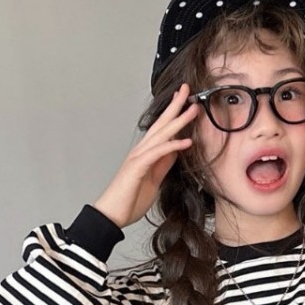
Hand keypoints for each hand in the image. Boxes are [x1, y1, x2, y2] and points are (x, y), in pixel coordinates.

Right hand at [92, 84, 199, 227]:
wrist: (112, 215)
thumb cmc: (129, 200)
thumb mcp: (154, 179)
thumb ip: (164, 164)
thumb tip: (176, 151)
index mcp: (146, 153)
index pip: (162, 129)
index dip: (174, 114)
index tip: (185, 101)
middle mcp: (141, 151)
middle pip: (161, 124)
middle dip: (175, 106)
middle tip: (186, 90)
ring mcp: (138, 158)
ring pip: (161, 134)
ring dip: (178, 121)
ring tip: (193, 109)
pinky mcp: (137, 168)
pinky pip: (157, 153)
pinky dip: (172, 146)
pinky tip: (185, 142)